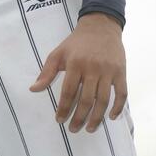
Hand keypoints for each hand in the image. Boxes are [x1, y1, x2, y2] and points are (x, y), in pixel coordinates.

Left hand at [29, 13, 126, 131]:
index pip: (68, 91)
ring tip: (89, 128)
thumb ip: (46, 72)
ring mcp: (108, 71)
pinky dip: (118, 107)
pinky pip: (122, 93)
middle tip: (73, 129)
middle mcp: (93, 68)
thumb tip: (33, 89)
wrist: (101, 26)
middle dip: (79, 117)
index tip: (59, 120)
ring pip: (103, 99)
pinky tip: (111, 117)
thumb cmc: (76, 42)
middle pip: (86, 99)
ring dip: (96, 117)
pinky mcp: (121, 72)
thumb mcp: (58, 53)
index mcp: (75, 64)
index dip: (63, 108)